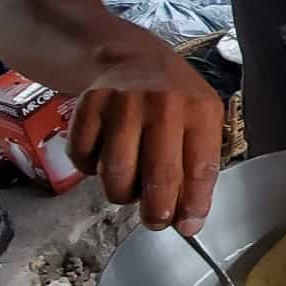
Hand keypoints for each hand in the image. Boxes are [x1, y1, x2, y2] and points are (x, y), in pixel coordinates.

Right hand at [67, 45, 223, 234]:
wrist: (133, 58)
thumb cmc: (174, 100)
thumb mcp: (201, 121)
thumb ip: (199, 167)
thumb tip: (189, 221)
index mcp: (199, 110)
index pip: (200, 168)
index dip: (192, 204)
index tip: (187, 226)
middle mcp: (163, 105)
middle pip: (159, 176)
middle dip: (157, 212)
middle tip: (155, 220)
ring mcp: (124, 104)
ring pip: (117, 174)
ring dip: (122, 193)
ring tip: (131, 184)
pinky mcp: (89, 106)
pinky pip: (85, 159)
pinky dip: (91, 169)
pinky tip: (105, 157)